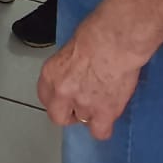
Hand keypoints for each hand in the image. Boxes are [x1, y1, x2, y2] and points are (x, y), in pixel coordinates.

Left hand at [36, 24, 143, 139]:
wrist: (116, 39)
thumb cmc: (98, 31)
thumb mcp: (73, 47)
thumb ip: (70, 66)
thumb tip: (78, 72)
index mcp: (51, 73)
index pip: (46, 96)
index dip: (58, 98)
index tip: (66, 97)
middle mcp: (62, 92)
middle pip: (58, 115)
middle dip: (69, 113)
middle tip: (82, 104)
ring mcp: (83, 105)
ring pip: (83, 121)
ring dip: (92, 113)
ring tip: (104, 98)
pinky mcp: (104, 112)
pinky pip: (100, 131)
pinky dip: (104, 126)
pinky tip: (111, 115)